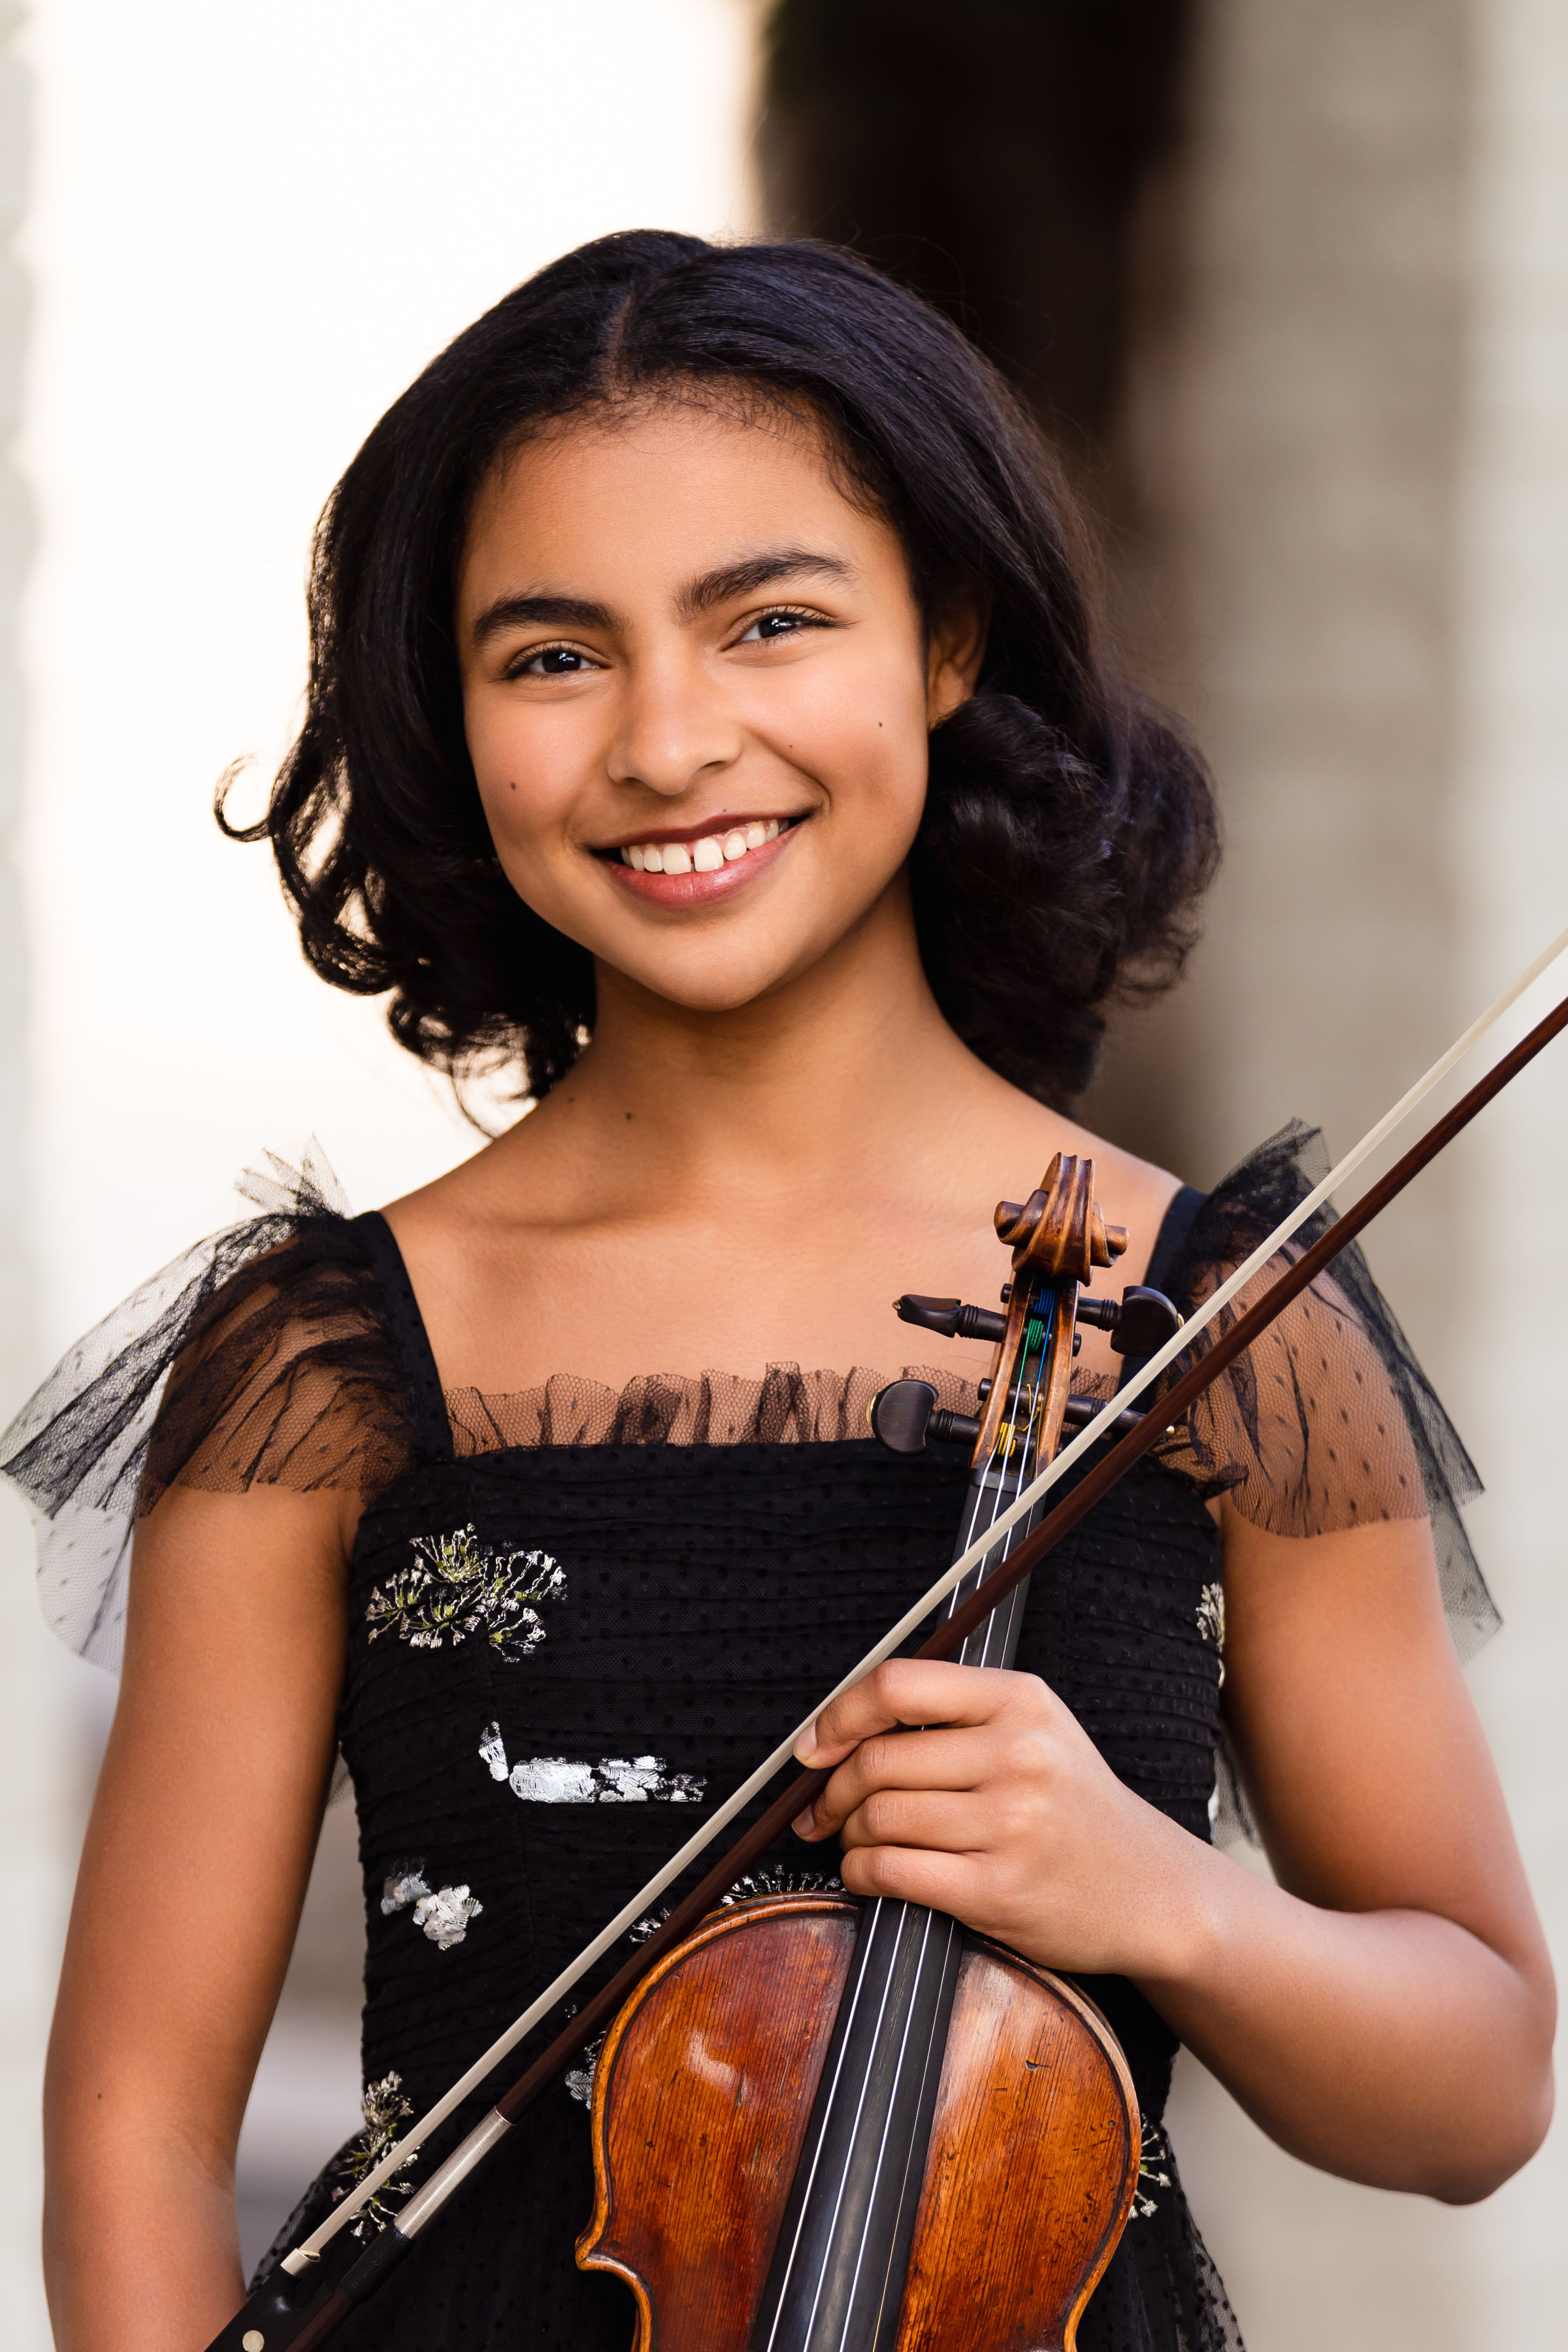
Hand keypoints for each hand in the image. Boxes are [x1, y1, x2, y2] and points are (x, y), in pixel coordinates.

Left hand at [792, 1658, 1207, 1979]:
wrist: (1151, 1889)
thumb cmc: (1075, 1808)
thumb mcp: (1036, 1731)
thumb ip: (953, 1715)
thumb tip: (841, 1729)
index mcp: (1021, 1701)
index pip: (899, 1686)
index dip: (839, 1715)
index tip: (814, 1745)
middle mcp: (1018, 1755)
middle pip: (878, 1761)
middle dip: (832, 1791)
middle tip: (823, 1810)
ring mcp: (1010, 1824)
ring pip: (879, 1818)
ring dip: (849, 1836)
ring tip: (856, 1842)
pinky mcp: (998, 1890)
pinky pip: (892, 1872)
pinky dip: (861, 1875)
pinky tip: (870, 1873)